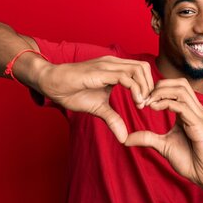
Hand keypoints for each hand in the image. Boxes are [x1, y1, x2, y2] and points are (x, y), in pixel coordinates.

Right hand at [36, 56, 153, 142]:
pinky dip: (135, 89)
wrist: (51, 84)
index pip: (141, 71)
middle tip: (147, 105)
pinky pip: (125, 77)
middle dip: (150, 86)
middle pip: (144, 67)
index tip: (146, 105)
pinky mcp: (101, 72)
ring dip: (145, 88)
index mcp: (114, 69)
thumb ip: (113, 119)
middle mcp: (113, 64)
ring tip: (142, 104)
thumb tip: (124, 138)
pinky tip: (136, 102)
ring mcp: (107, 66)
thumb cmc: (72, 92)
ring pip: (138, 70)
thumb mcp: (98, 108)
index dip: (148, 87)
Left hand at [124, 78, 202, 190]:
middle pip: (179, 83)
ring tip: (147, 102)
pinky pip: (183, 107)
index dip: (156, 89)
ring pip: (181, 90)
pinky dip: (167, 103)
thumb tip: (126, 139)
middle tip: (143, 98)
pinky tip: (154, 108)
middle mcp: (195, 110)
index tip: (141, 101)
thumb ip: (147, 138)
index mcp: (188, 111)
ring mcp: (199, 116)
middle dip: (159, 86)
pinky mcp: (200, 125)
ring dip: (161, 93)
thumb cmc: (191, 161)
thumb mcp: (163, 146)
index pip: (175, 87)